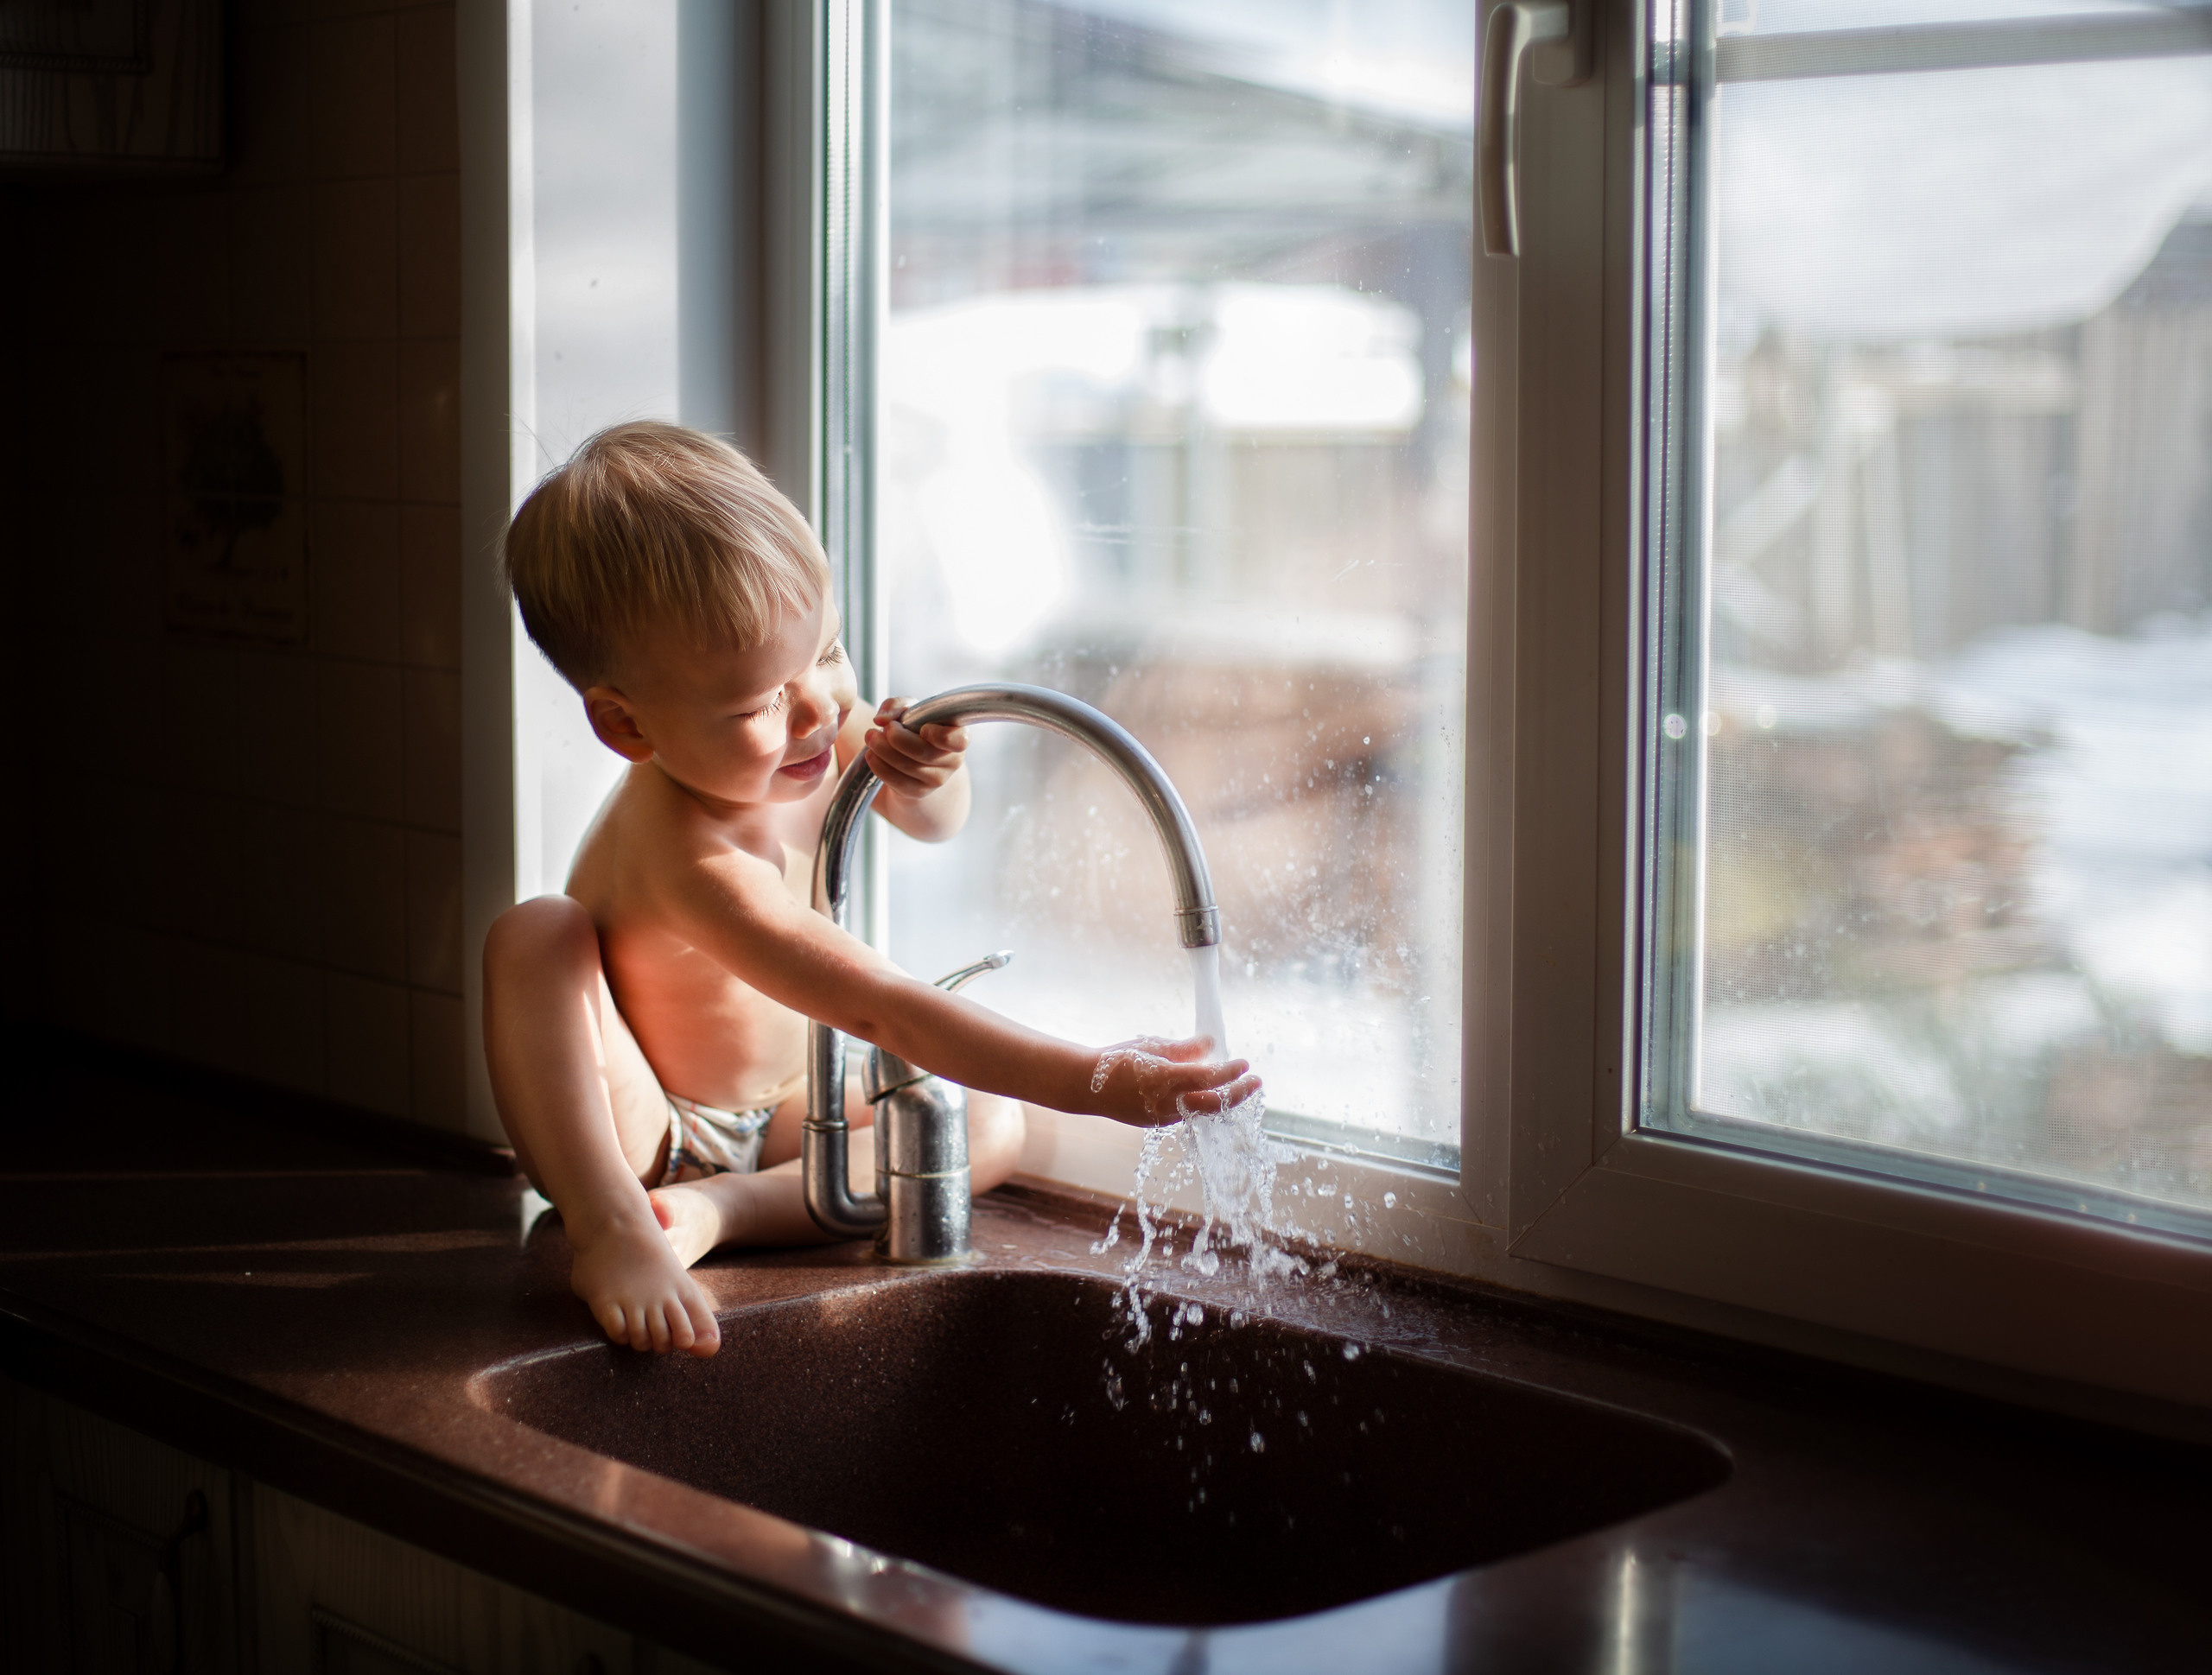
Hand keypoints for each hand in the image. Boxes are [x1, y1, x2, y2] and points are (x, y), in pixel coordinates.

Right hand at [567, 1211, 721, 1356]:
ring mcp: (633, 1298)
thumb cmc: (648, 1257)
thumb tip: (711, 1350)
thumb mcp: (678, 1280)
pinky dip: (618, 1332)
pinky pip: (617, 1332)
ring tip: (633, 1319)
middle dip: (658, 1344)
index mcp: (682, 1289)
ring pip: (641, 1341)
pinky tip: (616, 1316)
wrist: (617, 1222)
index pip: (694, 1331)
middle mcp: (660, 1296)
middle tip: (649, 1324)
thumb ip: (696, 1314)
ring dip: (637, 1339)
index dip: (686, 1340)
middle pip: (666, 1343)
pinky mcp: (606, 1300)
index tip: (677, 1333)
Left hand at [864, 698, 968, 801]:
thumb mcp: (911, 711)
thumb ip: (897, 706)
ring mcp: (936, 780)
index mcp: (958, 736)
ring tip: (871, 737)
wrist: (916, 759)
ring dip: (883, 750)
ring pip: (907, 766)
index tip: (923, 728)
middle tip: (884, 728)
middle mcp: (952, 761)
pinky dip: (879, 766)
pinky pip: (896, 781)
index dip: (940, 735)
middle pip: (923, 752)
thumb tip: (881, 719)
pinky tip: (872, 755)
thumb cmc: (917, 728)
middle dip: (897, 738)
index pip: (959, 740)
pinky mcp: (918, 792)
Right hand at [1087, 1035, 1260, 1127]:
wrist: (1086, 1087)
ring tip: (1239, 1087)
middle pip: (1213, 1104)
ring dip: (1223, 1100)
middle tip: (1257, 1082)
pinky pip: (1187, 1115)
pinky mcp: (1157, 1123)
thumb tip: (1210, 1045)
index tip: (1244, 1063)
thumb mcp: (1151, 1046)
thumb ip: (1184, 1048)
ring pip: (1202, 1113)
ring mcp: (1161, 1117)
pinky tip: (1210, 1094)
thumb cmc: (1117, 1060)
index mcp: (1163, 1079)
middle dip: (1238, 1094)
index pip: (1207, 1077)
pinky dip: (1202, 1104)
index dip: (1229, 1071)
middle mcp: (1165, 1103)